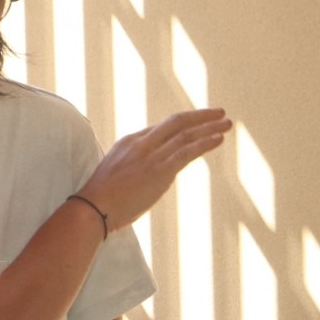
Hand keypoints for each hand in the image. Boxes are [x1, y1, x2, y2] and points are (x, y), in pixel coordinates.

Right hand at [77, 108, 232, 229]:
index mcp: (131, 141)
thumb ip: (134, 167)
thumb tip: (147, 175)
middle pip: (177, 122)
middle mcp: (143, 143)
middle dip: (200, 116)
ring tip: (227, 123)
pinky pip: (187, 151)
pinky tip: (219, 139)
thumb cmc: (102, 199)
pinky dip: (205, 143)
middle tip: (220, 112)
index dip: (184, 124)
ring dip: (209, 128)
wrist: (93, 207)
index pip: (163, 128)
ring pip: (186, 135)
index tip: (199, 123)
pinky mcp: (160, 170)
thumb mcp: (117, 173)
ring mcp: (151, 155)